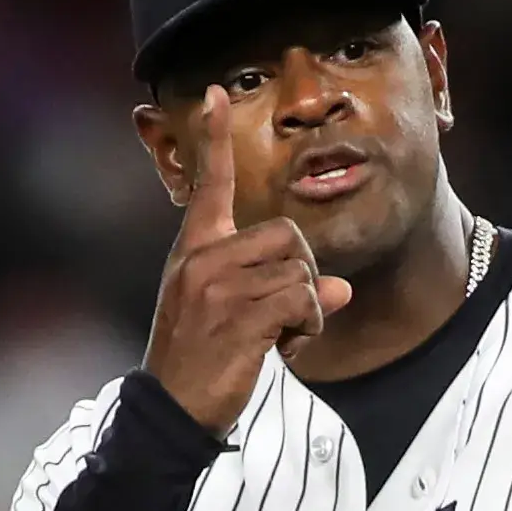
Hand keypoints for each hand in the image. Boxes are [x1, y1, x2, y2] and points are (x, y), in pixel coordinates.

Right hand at [145, 88, 353, 431]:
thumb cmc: (200, 368)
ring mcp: (219, 284)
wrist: (170, 415)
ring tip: (278, 341)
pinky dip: (307, 329)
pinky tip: (282, 351)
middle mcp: (203, 258)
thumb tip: (341, 290)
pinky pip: (304, 301)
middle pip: (289, 236)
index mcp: (194, 252)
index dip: (213, 139)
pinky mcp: (240, 313)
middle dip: (301, 278)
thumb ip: (280, 295)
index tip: (215, 95)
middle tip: (282, 322)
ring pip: (301, 271)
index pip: (209, 186)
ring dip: (307, 312)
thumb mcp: (232, 321)